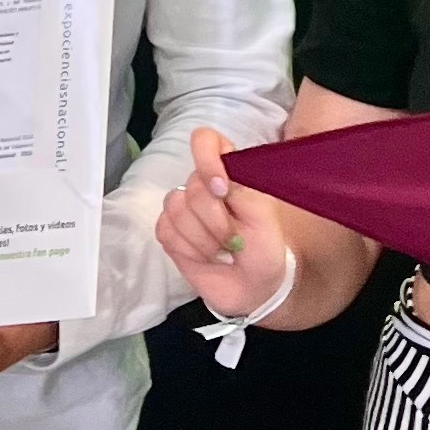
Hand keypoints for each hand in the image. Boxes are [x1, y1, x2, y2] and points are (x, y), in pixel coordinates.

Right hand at [157, 128, 292, 316]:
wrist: (253, 288)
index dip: (207, 159)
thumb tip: (215, 182)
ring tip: (221, 250)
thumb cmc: (264, 248)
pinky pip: (165, 230)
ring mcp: (183, 208)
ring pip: (175, 208)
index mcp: (229, 171)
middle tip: (234, 241)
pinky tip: (205, 257)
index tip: (222, 189)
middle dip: (215, 220)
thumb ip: (242, 191)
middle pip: (192, 185)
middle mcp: (202, 185)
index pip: (205, 140)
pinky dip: (188, 249)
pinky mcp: (169, 232)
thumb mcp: (264, 218)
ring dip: (203, 238)